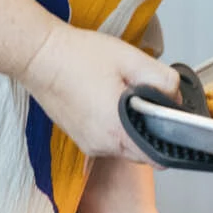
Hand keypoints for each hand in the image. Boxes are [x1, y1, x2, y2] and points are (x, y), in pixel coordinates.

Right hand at [18, 24, 179, 160]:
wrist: (39, 56)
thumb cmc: (79, 56)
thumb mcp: (131, 59)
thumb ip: (162, 80)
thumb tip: (174, 96)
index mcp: (118, 130)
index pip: (158, 156)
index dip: (170, 138)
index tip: (168, 117)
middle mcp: (102, 145)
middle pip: (142, 151)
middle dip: (149, 128)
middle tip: (144, 97)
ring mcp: (88, 143)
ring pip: (124, 145)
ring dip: (130, 126)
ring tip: (122, 95)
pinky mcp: (79, 137)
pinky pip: (106, 139)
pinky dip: (113, 125)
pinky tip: (106, 99)